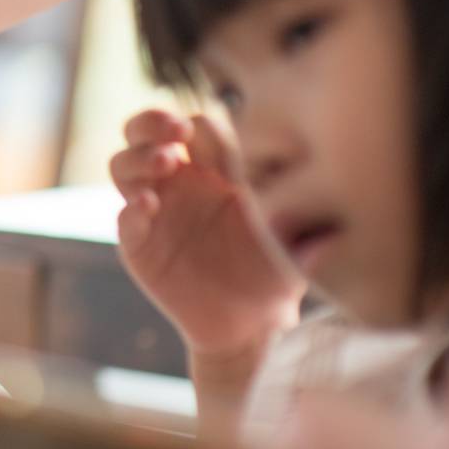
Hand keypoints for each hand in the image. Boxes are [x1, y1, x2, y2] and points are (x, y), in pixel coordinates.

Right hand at [111, 109, 304, 357]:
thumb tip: (326, 200)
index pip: (195, 127)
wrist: (252, 327)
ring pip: (122, 166)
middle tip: (173, 130)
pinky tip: (149, 207)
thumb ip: (305, 215)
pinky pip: (123, 219)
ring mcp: (155, 211)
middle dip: (151, 122)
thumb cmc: (278, 274)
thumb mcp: (296, 237)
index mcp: (214, 169)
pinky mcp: (139, 245)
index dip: (197, 124)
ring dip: (138, 157)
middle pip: (144, 132)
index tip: (210, 132)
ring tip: (164, 163)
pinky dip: (131, 208)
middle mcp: (179, 182)